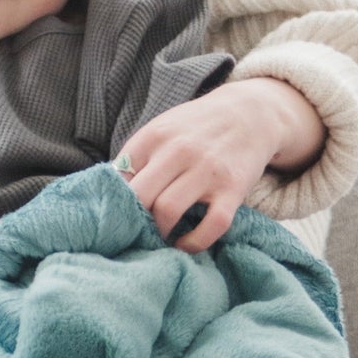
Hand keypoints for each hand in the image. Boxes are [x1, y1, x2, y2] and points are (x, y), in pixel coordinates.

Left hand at [116, 78, 323, 251]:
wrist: (249, 113)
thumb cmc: (196, 128)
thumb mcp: (162, 129)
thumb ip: (137, 157)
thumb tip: (108, 192)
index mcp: (153, 137)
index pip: (118, 177)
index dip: (112, 202)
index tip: (114, 216)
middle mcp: (178, 151)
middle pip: (139, 197)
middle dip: (131, 221)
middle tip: (133, 233)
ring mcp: (206, 171)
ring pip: (167, 211)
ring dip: (158, 233)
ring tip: (157, 238)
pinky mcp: (232, 189)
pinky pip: (211, 226)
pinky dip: (194, 243)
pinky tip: (184, 244)